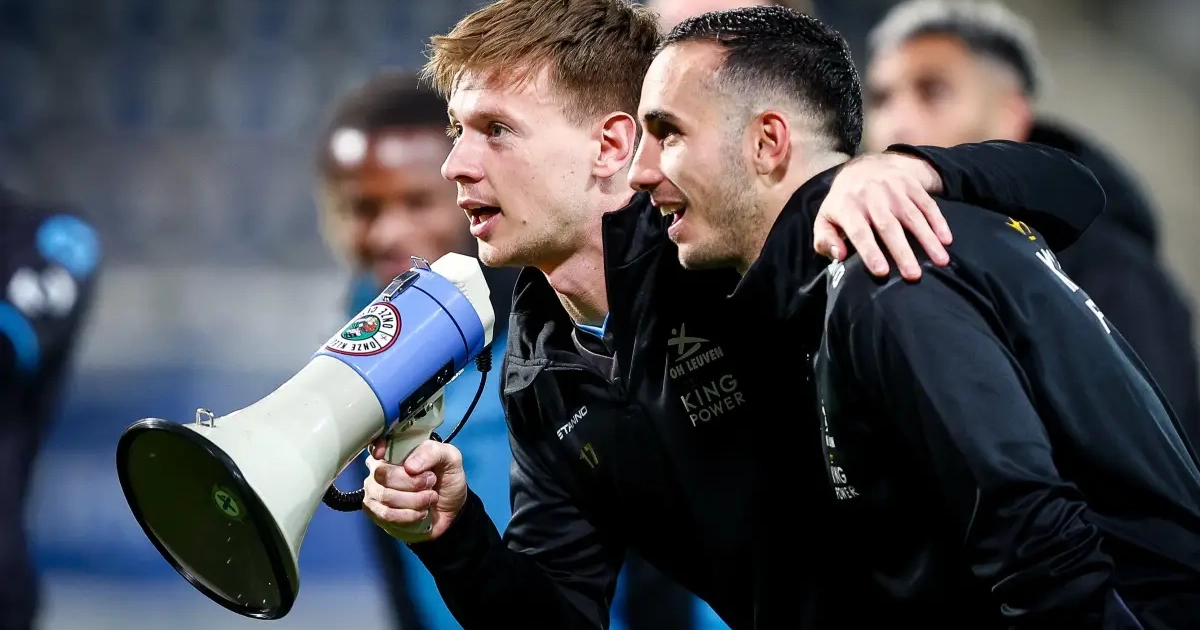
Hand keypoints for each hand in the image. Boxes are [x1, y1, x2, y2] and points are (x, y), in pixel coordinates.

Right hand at [363, 438, 467, 542]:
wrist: (451, 507)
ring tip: (429, 498)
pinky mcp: (378, 512)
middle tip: (431, 482)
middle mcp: (379, 468)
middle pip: (382, 474)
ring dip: (414, 500)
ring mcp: (375, 491)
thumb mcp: (449, 457)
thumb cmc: (446, 477)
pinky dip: (409, 515)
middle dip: (412, 482)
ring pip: (385, 496)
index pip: (374, 445)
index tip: (394, 458)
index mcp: (394, 449)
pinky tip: (420, 511)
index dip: (379, 449)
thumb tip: (409, 466)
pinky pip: (387, 514)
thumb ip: (432, 452)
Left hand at [814, 152, 953, 280]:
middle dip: (902, 252)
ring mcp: (893, 190)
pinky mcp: (911, 185)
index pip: (860, 232)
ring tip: (940, 261)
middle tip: (914, 275)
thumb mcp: (825, 219)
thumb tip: (838, 256)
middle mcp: (872, 197)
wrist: (863, 167)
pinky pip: (927, 204)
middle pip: (889, 227)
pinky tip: (947, 240)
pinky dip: (938, 222)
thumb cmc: (843, 203)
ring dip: (928, 239)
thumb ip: (825, 239)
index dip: (870, 252)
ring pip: (913, 216)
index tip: (881, 272)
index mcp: (848, 208)